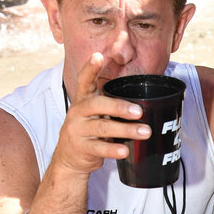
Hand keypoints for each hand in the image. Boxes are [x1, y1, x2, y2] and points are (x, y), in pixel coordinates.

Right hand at [53, 54, 150, 176]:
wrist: (69, 158)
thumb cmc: (89, 130)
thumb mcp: (95, 113)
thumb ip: (110, 103)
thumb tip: (143, 98)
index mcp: (84, 99)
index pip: (85, 80)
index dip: (91, 68)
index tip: (98, 55)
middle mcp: (78, 112)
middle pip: (97, 105)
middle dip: (119, 107)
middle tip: (139, 111)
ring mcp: (78, 130)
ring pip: (102, 127)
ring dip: (126, 130)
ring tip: (144, 132)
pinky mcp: (81, 148)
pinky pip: (99, 148)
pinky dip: (113, 149)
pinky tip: (125, 150)